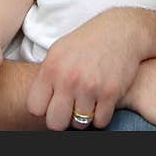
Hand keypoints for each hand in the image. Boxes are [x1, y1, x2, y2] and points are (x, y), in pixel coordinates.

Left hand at [26, 9, 143, 130]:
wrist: (120, 30)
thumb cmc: (86, 42)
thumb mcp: (59, 51)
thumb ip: (47, 76)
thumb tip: (37, 106)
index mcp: (51, 68)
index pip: (34, 108)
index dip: (43, 109)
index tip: (52, 103)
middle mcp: (68, 78)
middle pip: (55, 123)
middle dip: (62, 119)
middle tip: (70, 109)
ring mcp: (89, 87)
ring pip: (79, 124)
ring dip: (83, 117)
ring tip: (87, 102)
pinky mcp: (110, 92)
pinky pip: (100, 122)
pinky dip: (101, 116)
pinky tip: (101, 102)